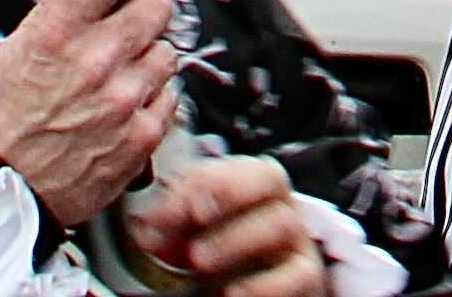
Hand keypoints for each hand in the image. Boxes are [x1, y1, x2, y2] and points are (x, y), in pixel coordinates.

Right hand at [0, 0, 177, 226]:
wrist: (7, 189)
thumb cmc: (8, 121)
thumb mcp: (15, 49)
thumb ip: (54, 1)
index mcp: (59, 32)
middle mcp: (96, 60)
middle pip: (159, 4)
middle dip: (142, 14)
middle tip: (120, 33)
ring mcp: (124, 98)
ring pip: (168, 51)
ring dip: (147, 61)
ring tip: (114, 80)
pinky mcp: (144, 134)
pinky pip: (171, 95)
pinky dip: (153, 100)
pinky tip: (122, 109)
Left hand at [125, 153, 321, 296]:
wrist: (251, 291)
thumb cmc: (222, 258)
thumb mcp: (192, 236)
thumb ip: (172, 225)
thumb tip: (145, 226)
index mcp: (250, 184)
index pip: (227, 167)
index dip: (194, 184)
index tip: (158, 214)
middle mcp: (279, 204)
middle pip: (269, 177)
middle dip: (228, 191)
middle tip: (195, 215)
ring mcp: (296, 240)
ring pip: (280, 222)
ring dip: (235, 239)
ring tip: (199, 260)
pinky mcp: (306, 276)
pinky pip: (298, 273)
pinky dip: (264, 284)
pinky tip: (232, 292)